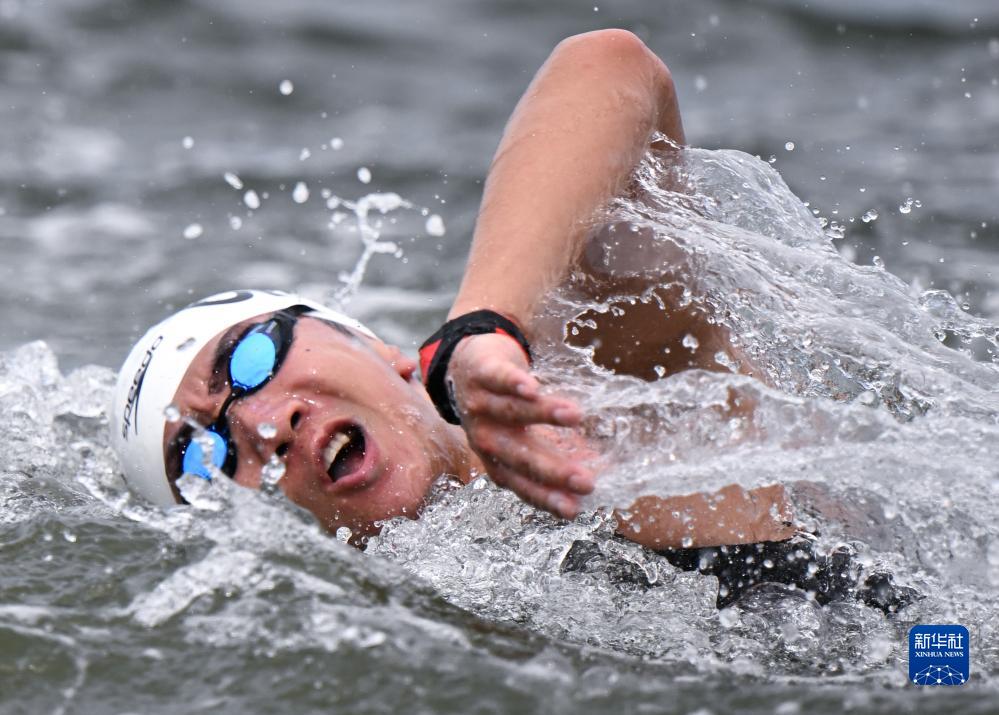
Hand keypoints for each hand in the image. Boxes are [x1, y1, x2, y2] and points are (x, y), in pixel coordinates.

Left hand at [447, 332, 595, 518]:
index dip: (548, 498)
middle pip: (520, 457)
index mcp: (498, 460)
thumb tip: (604, 471)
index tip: (576, 510)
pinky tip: (532, 387)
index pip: (524, 485)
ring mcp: (480, 406)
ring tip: (574, 416)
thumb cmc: (503, 407)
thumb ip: (557, 452)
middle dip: (553, 471)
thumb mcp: (526, 436)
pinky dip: (513, 384)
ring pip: (512, 412)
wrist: (465, 366)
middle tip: (586, 481)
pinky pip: (497, 380)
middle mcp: (486, 438)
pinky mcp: (479, 374)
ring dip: (542, 415)